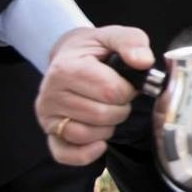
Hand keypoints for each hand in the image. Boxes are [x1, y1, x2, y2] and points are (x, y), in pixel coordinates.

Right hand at [35, 25, 151, 166]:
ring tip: (105, 110)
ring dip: (107, 127)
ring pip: (87, 135)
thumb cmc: (94, 50)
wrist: (68, 56)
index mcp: (66, 68)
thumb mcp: (113, 36)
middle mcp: (51, 93)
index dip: (127, 90)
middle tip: (115, 97)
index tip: (124, 83)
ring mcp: (48, 115)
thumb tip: (143, 61)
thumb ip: (132, 42)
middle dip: (119, 108)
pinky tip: (99, 143)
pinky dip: (86, 153)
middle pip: (102, 115)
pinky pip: (66, 154)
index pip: (111, 91)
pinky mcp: (50, 132)